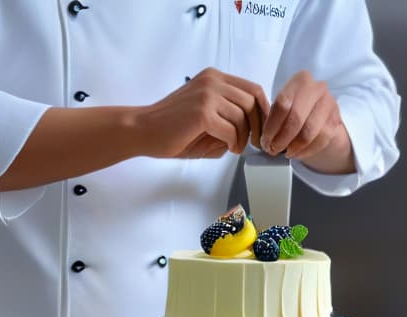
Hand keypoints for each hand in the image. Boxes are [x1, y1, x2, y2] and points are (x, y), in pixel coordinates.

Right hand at [137, 68, 268, 159]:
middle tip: (252, 143)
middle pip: (252, 101)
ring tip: (235, 148)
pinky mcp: (202, 113)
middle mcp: (212, 81)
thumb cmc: (172, 128)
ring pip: (243, 117)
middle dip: (258, 126)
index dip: (263, 111)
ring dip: (243, 137)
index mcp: (214, 78)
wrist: (143, 131)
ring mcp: (207, 95)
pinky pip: (231, 131)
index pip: (253, 89)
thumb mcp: (208, 117)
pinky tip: (227, 148)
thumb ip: (229, 117)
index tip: (262, 129)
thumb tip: (254, 130)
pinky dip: (233, 143)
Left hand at [262, 70, 353, 172]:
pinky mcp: (336, 120)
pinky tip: (297, 153)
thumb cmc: (296, 107)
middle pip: (296, 118)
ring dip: (294, 147)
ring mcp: (329, 104)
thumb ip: (273, 117)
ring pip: (309, 131)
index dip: (271, 127)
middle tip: (273, 150)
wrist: (320, 111)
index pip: (282, 104)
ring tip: (285, 152)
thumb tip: (264, 141)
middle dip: (282, 139)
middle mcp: (317, 88)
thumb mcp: (283, 104)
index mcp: (300, 80)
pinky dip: (306, 151)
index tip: (265, 141)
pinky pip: (320, 141)